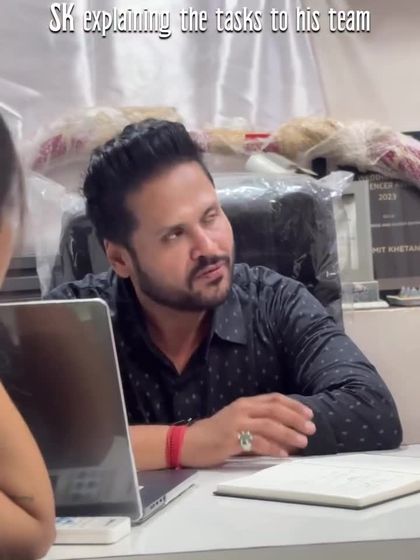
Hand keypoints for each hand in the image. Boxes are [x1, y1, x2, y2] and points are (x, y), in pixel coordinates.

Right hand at [180, 393, 315, 467]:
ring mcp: (236, 424)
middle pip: (274, 410)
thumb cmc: (215, 433)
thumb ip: (258, 422)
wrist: (189, 442)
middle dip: (295, 418)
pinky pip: (257, 443)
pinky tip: (283, 454)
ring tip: (302, 441)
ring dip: (288, 433)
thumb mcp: (237, 421)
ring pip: (269, 425)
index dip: (293, 405)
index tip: (308, 414)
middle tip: (311, 428)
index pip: (274, 399)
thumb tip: (285, 432)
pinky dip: (272, 448)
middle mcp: (242, 409)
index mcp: (245, 403)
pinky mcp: (231, 439)